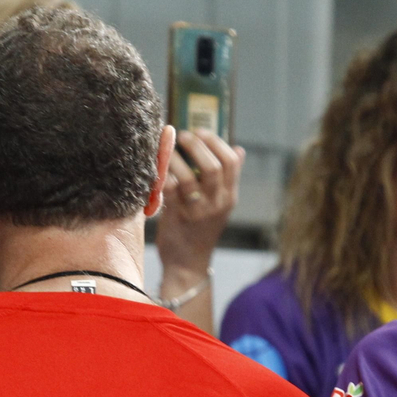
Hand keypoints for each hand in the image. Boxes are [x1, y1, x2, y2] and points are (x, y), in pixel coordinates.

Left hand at [157, 128, 244, 275]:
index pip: (231, 162)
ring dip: (176, 159)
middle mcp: (217, 204)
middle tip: (182, 135)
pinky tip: (157, 169)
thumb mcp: (220, 205)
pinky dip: (163, 176)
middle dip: (197, 145)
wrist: (188, 265)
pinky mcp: (177, 219)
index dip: (216, 142)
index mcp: (229, 197)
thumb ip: (227, 178)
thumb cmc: (200, 230)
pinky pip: (169, 191)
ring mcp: (197, 212)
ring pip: (189, 178)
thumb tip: (238, 149)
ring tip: (168, 149)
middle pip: (213, 167)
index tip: (201, 131)